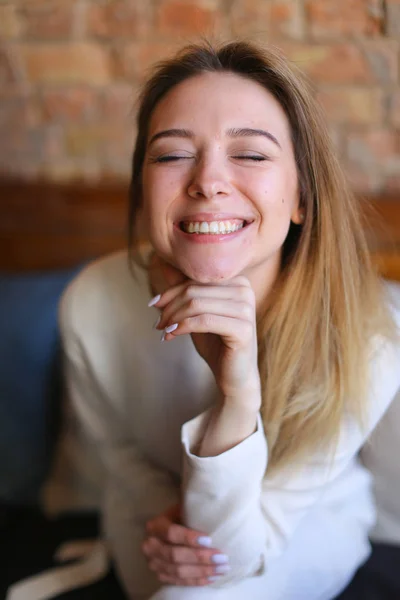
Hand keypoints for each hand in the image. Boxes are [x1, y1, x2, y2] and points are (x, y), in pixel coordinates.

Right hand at [142, 503, 229, 585]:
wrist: (171, 527)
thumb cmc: (182, 515)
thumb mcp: (183, 508)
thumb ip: (193, 510)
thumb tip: (215, 508)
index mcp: (155, 526)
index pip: (170, 533)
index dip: (188, 538)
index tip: (209, 540)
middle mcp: (150, 545)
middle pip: (174, 555)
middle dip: (200, 557)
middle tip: (221, 557)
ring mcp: (154, 563)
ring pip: (178, 571)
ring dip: (202, 571)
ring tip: (222, 568)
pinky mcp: (161, 575)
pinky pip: (179, 582)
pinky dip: (197, 581)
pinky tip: (213, 577)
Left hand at [152, 274, 260, 404]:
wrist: (234, 375)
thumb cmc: (215, 342)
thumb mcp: (197, 312)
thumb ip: (185, 288)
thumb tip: (165, 264)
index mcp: (237, 281)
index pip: (195, 278)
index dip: (171, 291)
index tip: (153, 304)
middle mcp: (245, 291)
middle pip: (194, 290)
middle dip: (170, 306)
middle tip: (158, 323)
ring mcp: (246, 309)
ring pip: (196, 305)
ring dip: (174, 318)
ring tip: (163, 330)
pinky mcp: (243, 329)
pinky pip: (203, 321)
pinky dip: (183, 327)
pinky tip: (172, 335)